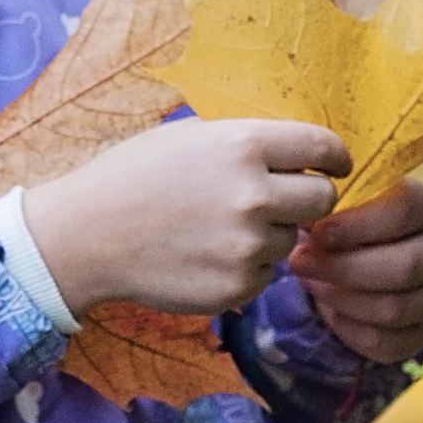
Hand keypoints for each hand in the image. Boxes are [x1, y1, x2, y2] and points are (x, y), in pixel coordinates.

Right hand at [23, 118, 350, 317]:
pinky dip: (247, 266)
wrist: (86, 235)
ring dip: (269, 233)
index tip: (336, 165)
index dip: (335, 157)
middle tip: (280, 200)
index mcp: (244, 145)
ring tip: (218, 226)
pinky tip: (207, 253)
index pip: (323, 147)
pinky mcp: (238, 287)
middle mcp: (254, 195)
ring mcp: (247, 247)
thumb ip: (248, 142)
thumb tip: (298, 150)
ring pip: (290, 239)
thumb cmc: (134, 174)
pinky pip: (266, 274)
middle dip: (307, 199)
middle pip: (323, 200)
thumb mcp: (192, 135)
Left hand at [290, 178, 422, 364]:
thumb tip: (303, 219)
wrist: (374, 268)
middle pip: (403, 267)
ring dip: (341, 298)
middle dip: (343, 268)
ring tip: (311, 282)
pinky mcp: (420, 334)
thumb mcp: (346, 208)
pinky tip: (330, 310)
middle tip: (300, 262)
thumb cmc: (354, 228)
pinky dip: (349, 328)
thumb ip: (329, 209)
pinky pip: (384, 341)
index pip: (405, 210)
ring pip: (392, 308)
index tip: (318, 232)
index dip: (358, 224)